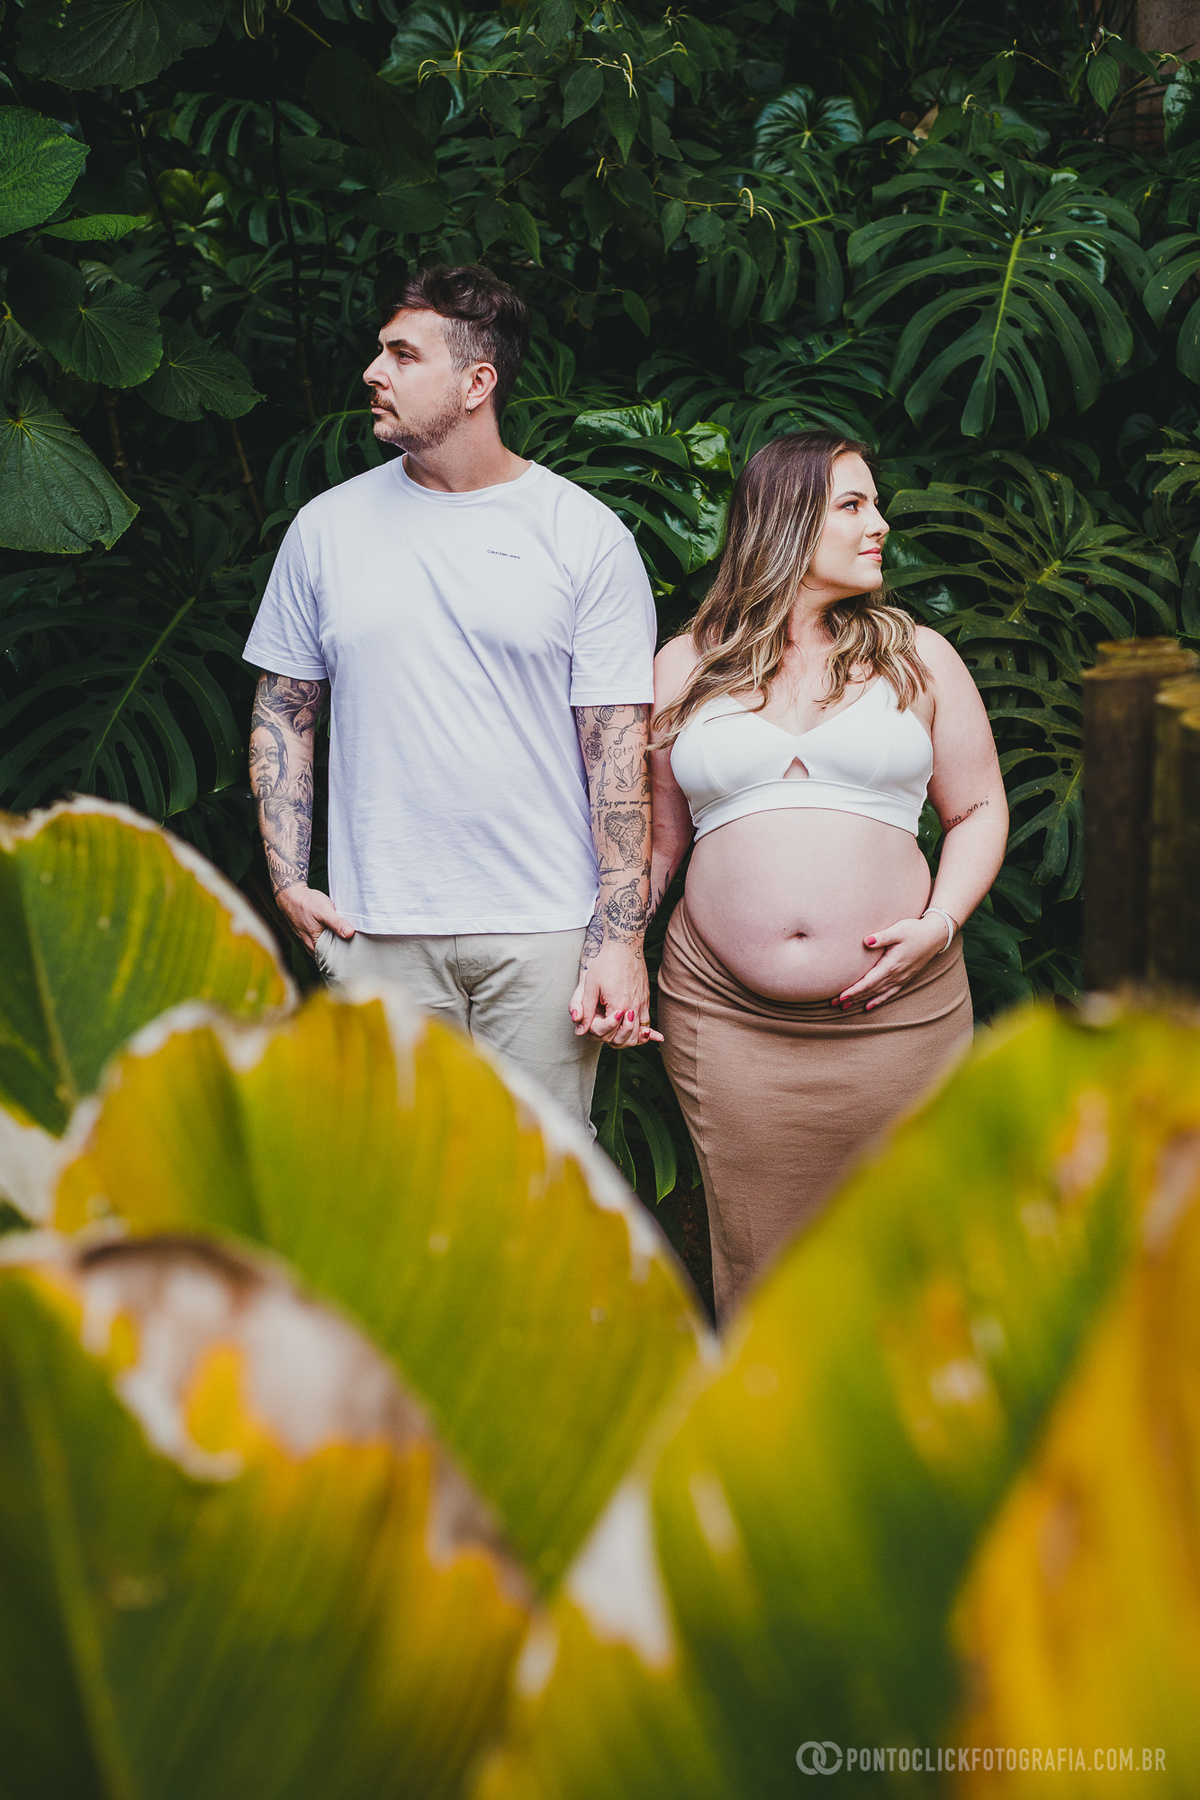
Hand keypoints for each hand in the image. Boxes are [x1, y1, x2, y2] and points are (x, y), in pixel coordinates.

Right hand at [276, 884, 354, 956]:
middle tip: (356, 947)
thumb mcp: (324, 912)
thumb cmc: (307, 903)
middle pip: (330, 955)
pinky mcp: (310, 935)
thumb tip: (350, 934)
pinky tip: (337, 933)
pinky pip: (322, 942)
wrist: (291, 895)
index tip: (357, 954)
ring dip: (336, 945)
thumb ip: (337, 923)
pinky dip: (330, 939)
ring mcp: (309, 941)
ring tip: (349, 941)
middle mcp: (310, 946)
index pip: (333, 959)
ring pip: (326, 948)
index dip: (345, 957)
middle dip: (342, 952)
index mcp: (314, 945)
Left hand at [569, 940, 662, 1046]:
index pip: (609, 1033)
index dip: (598, 1031)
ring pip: (639, 1034)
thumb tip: (580, 1030)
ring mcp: (642, 1004)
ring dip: (629, 1038)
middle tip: (604, 1031)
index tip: (594, 1022)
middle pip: (626, 1039)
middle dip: (613, 1039)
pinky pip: (647, 1022)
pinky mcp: (646, 999)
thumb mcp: (591, 987)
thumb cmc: (605, 964)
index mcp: (619, 1006)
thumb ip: (586, 1011)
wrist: (624, 947)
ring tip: (618, 1035)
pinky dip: (645, 1031)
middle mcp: (633, 1008)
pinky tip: (647, 1036)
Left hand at [834, 913, 949, 1011]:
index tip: (841, 996)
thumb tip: (866, 941)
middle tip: (834, 1003)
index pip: (869, 981)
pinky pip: (889, 994)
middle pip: (870, 990)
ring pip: (878, 994)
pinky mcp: (905, 979)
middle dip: (852, 997)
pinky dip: (878, 1001)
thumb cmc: (914, 930)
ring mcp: (901, 978)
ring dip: (861, 1000)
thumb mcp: (898, 930)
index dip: (854, 990)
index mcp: (891, 964)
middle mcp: (896, 975)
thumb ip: (882, 937)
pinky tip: (868, 1007)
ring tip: (845, 1007)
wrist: (935, 936)